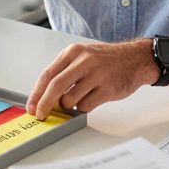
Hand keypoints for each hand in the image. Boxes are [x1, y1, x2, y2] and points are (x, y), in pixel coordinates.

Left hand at [26, 39, 149, 119]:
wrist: (136, 59)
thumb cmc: (106, 60)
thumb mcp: (82, 57)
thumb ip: (64, 72)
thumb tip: (46, 97)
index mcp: (73, 53)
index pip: (47, 74)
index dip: (37, 93)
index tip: (32, 106)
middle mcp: (84, 62)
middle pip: (55, 87)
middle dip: (45, 104)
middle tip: (41, 115)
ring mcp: (96, 75)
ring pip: (70, 100)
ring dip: (70, 106)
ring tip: (80, 97)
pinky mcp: (107, 89)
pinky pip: (86, 106)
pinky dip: (84, 107)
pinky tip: (92, 98)